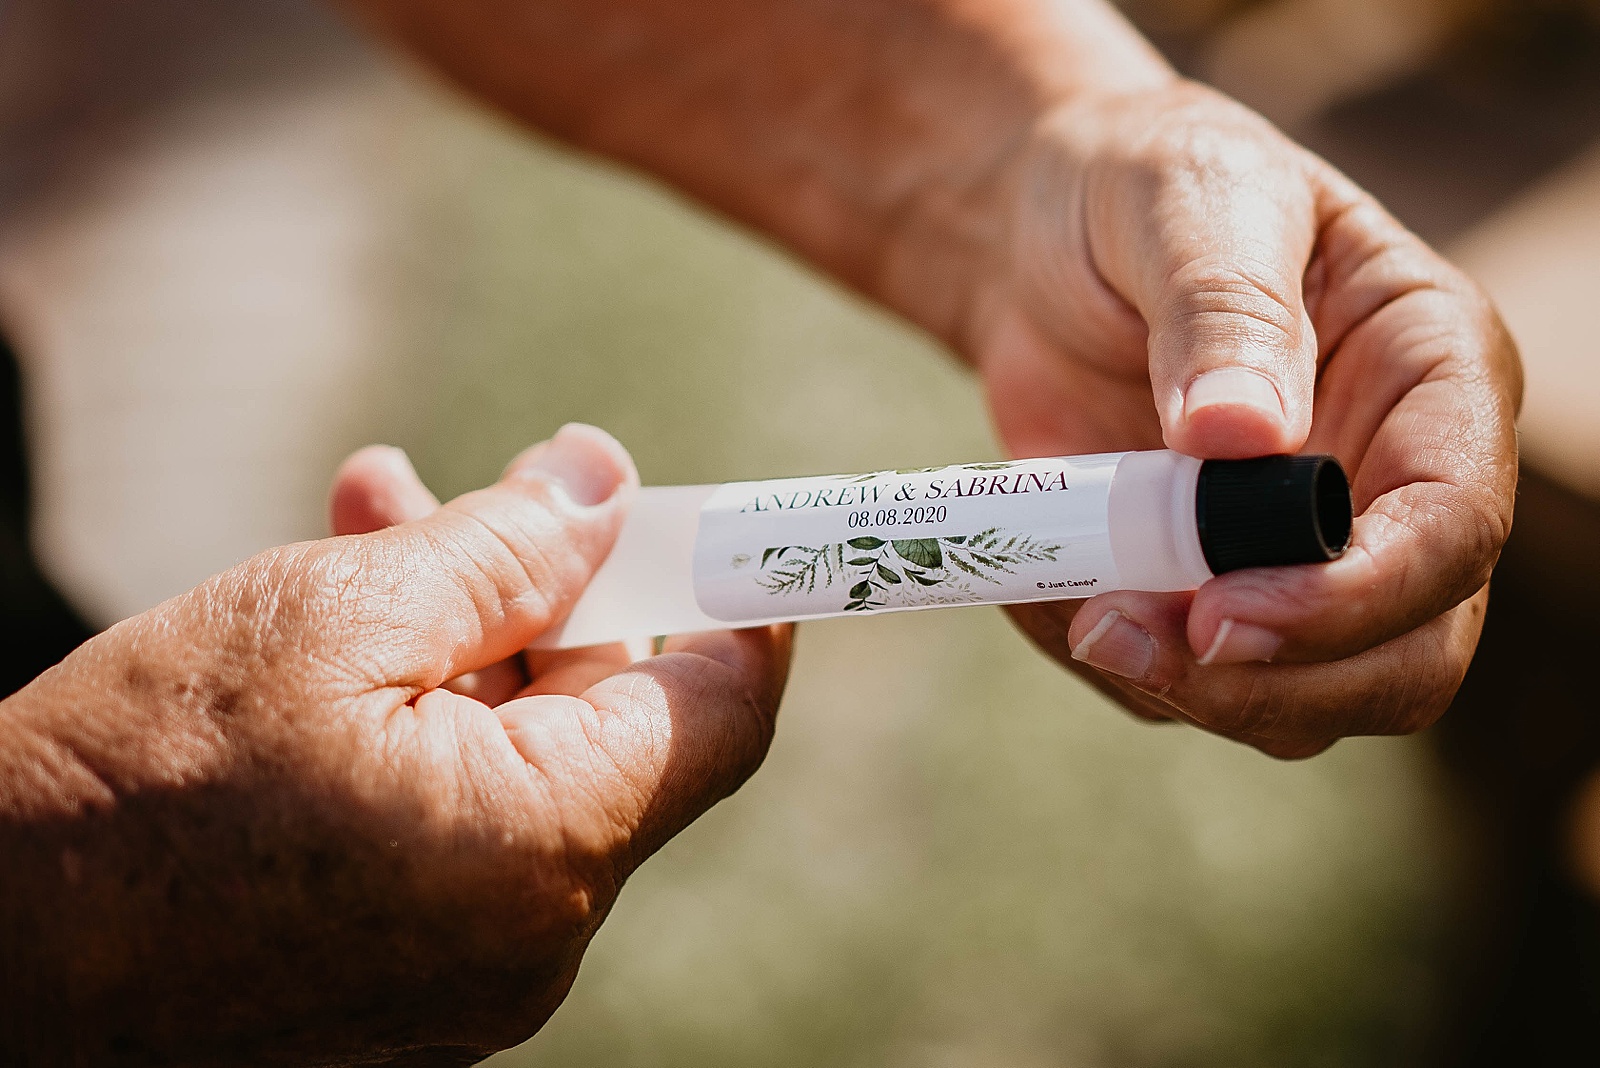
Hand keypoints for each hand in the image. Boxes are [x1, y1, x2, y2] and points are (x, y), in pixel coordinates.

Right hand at [0, 424, 789, 1064]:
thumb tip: (608, 485)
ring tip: (381, 515)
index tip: (737, 527)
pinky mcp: (402, 977)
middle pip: (614, 726)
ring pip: (525, 762)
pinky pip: (462, 822)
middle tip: (509, 487)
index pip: (723, 710)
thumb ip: (507, 548)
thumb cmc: (137, 774)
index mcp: (547, 843)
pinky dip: (431, 722)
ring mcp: (469, 972)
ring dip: (471, 637)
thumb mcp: (335, 610)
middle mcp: (535, 931)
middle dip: (560, 592)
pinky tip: (352, 632)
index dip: (737, 603)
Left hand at [970, 81, 1520, 757]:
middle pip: (1403, 658)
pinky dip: (1112, 662)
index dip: (1353, 597)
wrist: (1039, 235)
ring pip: (1298, 700)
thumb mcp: (1186, 201)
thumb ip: (1225, 310)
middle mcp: (1389, 484)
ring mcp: (1298, 552)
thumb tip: (1244, 438)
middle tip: (1124, 640)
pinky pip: (1186, 677)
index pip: (1451, 526)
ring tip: (1066, 604)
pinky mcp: (1207, 587)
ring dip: (1178, 687)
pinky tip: (1039, 591)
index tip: (1220, 613)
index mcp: (1431, 374)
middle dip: (1272, 683)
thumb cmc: (1137, 185)